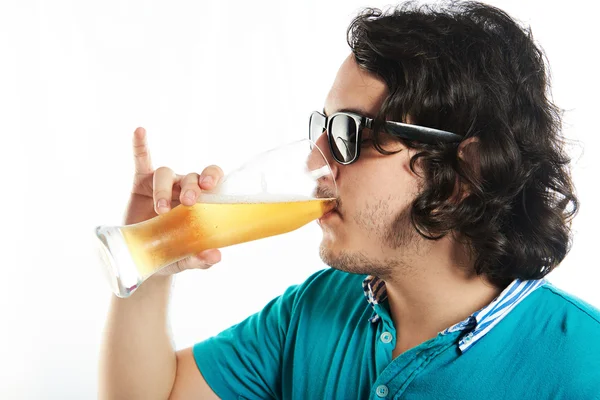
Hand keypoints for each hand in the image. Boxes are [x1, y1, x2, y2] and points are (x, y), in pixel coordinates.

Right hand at [124, 127, 223, 274]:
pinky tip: (140, 131)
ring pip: (165, 174)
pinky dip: (140, 146)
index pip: (212, 178)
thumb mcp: (186, 259)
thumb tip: (216, 257)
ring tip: (160, 210)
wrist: (143, 259)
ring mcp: (162, 184)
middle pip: (191, 177)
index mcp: (202, 201)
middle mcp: (184, 188)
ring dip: (164, 189)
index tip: (211, 186)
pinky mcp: (140, 184)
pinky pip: (141, 162)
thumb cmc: (172, 254)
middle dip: (192, 187)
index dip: (213, 177)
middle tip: (189, 203)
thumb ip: (200, 258)